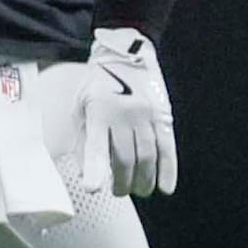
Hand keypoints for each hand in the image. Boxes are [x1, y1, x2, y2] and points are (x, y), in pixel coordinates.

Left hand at [81, 26, 178, 198]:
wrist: (125, 56)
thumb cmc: (97, 88)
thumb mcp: (79, 109)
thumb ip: (82, 140)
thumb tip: (86, 174)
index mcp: (97, 113)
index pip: (95, 146)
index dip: (95, 170)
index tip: (93, 189)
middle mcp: (123, 115)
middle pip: (125, 159)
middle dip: (122, 182)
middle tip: (118, 191)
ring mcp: (146, 116)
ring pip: (147, 158)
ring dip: (143, 180)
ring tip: (137, 189)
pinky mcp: (163, 117)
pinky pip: (167, 148)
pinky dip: (168, 171)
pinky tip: (165, 187)